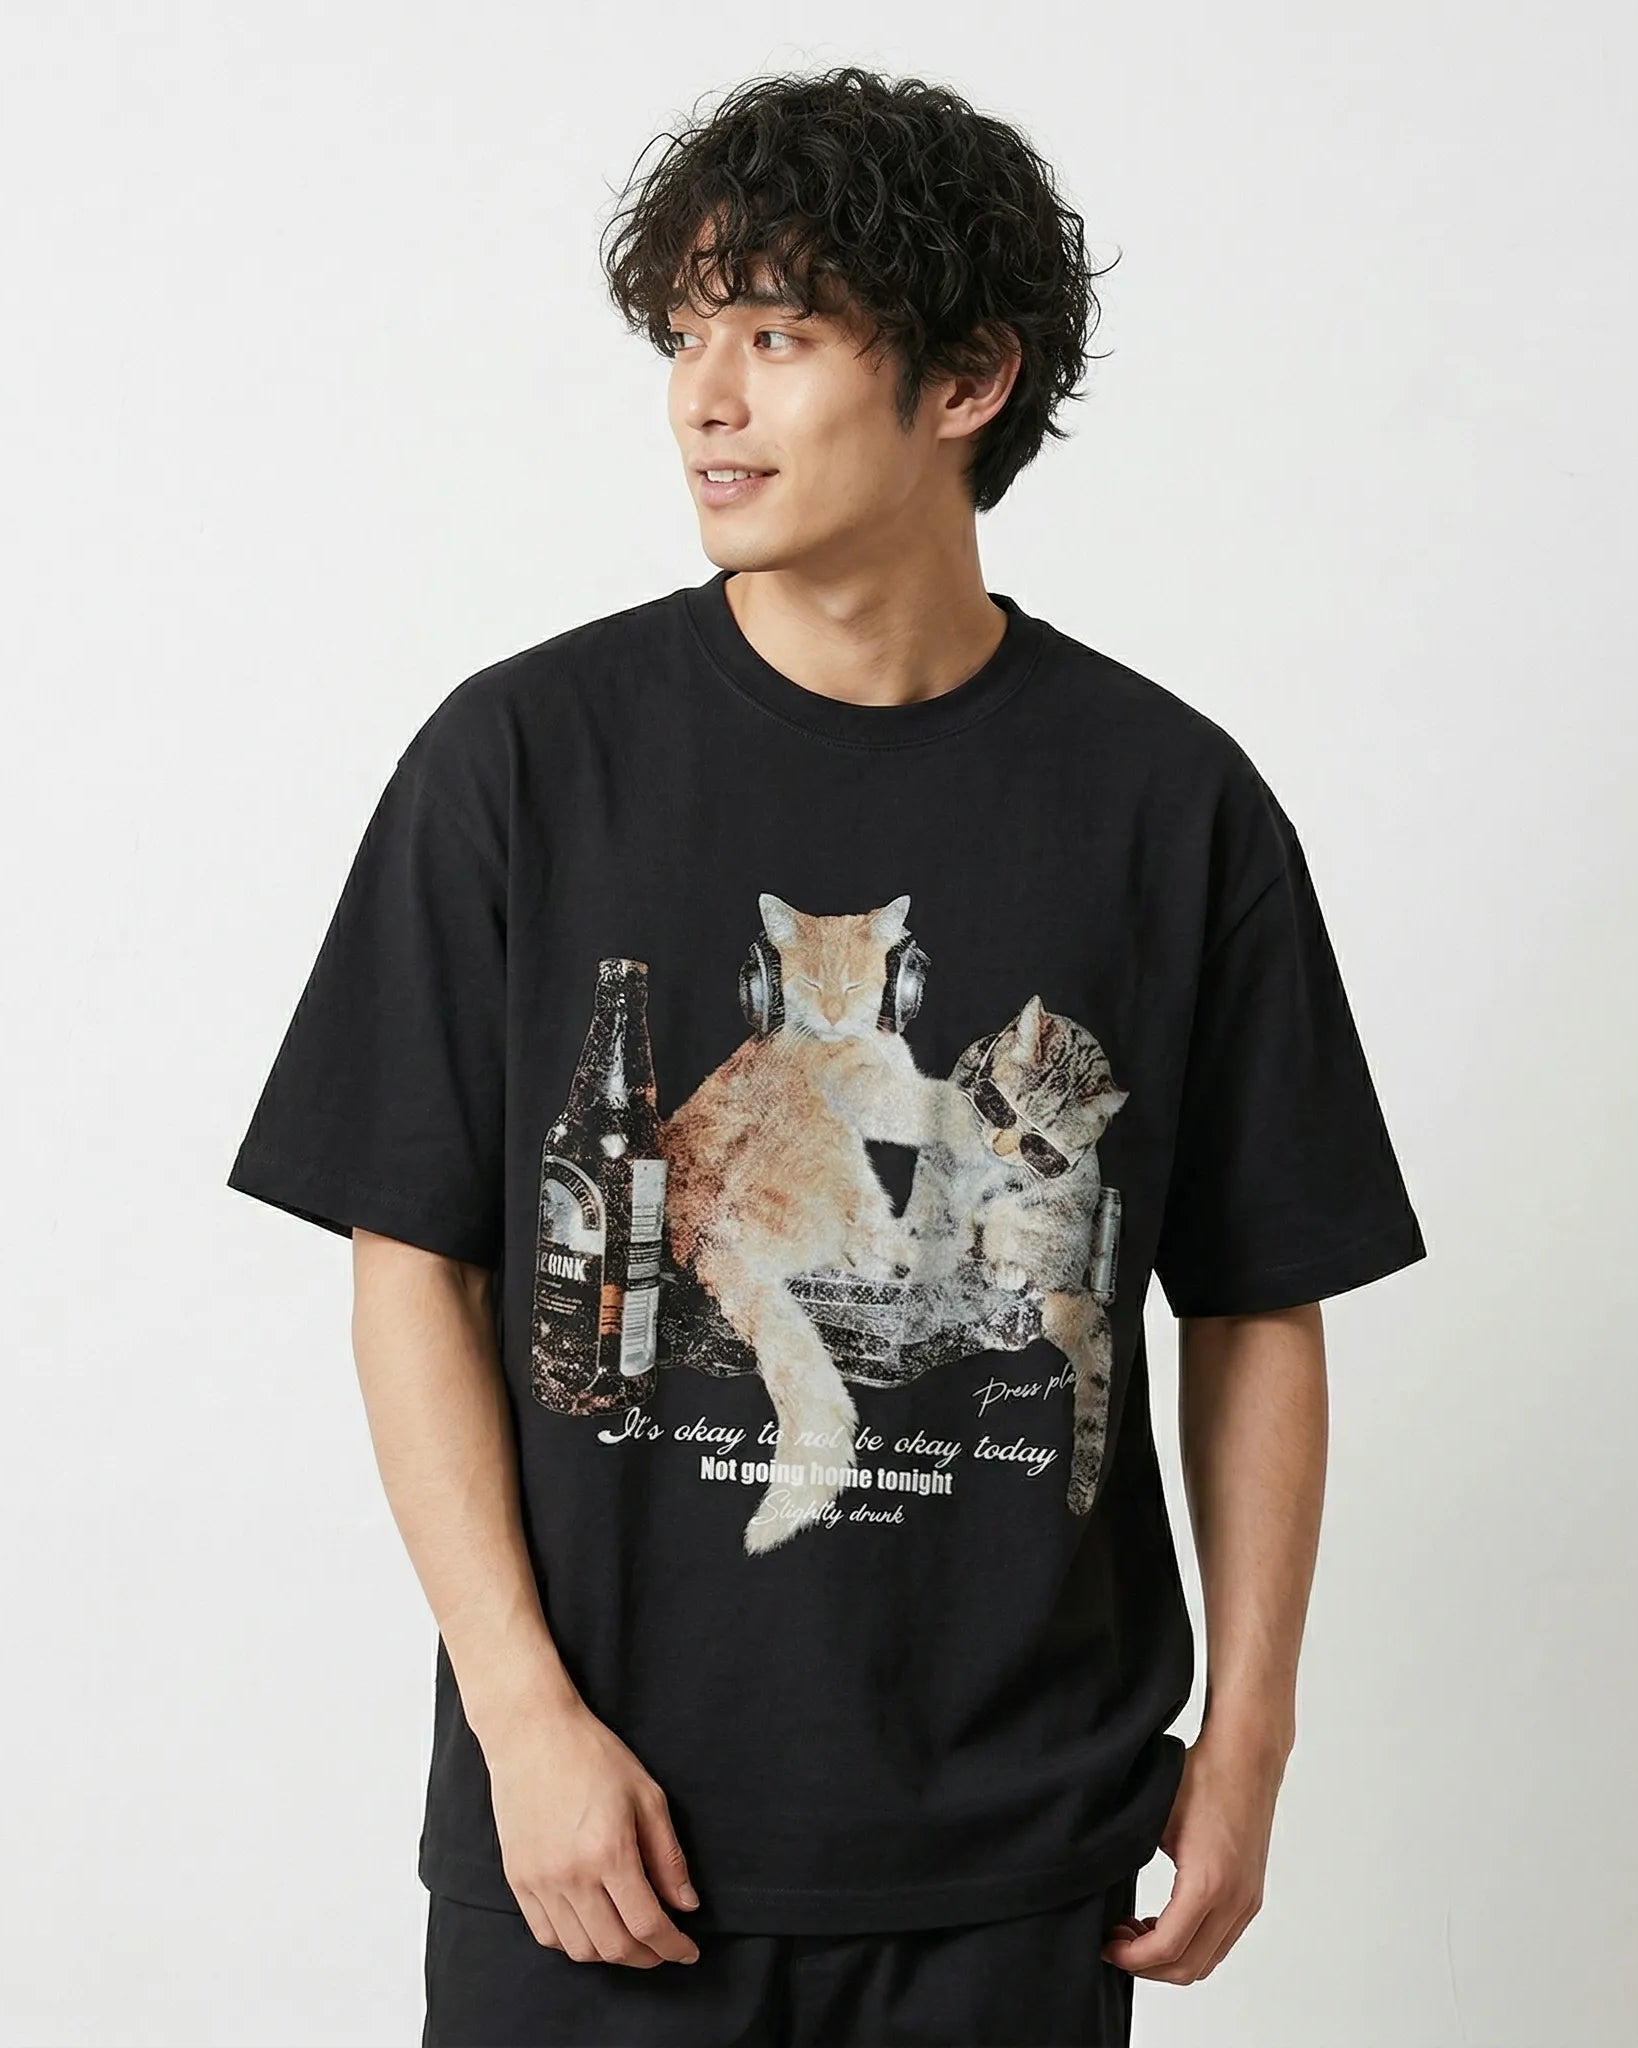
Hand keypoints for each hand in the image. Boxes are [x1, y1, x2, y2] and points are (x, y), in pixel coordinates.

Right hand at [482, 1698, 702, 1966]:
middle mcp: (571, 1876)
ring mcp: (539, 1881)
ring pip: (579, 1949)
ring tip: (631, 1939)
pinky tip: (593, 1928)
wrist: (532, 1733)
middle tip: (665, 1948)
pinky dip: (574, 1944)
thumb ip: (668, 1856)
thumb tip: (686, 1904)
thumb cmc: (594, 1756)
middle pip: (614, 1947)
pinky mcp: (517, 1880)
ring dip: (611, 1954)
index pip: (647, 1924)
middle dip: (647, 1957)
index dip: (673, 1946)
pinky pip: (546, 1935)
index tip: (688, 1951)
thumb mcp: (647, 1795)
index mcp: (609, 1852)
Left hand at [1100, 1731, 1282, 1983]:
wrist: (1246, 1757)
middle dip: (1146, 1966)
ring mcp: (1247, 1902)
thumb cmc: (1200, 1778)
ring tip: (1133, 1931)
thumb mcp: (1153, 1820)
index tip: (1106, 1945)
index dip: (1131, 1958)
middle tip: (1115, 1942)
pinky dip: (1190, 1945)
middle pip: (1188, 1969)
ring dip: (1168, 1958)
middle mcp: (1234, 1901)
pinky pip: (1220, 1942)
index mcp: (1207, 1884)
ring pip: (1206, 1961)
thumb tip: (1098, 1894)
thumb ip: (1131, 1861)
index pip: (1167, 1949)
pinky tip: (1160, 1921)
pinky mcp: (1251, 1896)